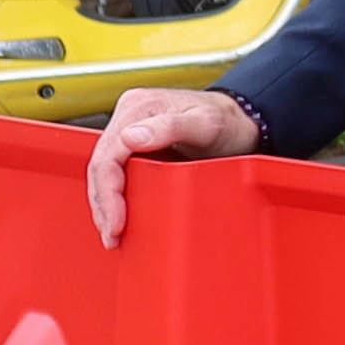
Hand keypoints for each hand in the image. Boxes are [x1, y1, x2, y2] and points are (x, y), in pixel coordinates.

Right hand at [87, 85, 257, 246]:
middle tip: (113, 237)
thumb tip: (130, 137)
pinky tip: (119, 215)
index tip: (116, 223)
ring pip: (104, 172)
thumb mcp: (207, 124)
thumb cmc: (229, 121)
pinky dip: (114, 196)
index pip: (108, 155)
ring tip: (113, 233)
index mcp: (138, 107)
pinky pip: (116, 172)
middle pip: (101, 166)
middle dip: (104, 205)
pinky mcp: (136, 145)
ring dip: (105, 204)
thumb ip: (172, 127)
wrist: (243, 121)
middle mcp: (129, 117)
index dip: (108, 193)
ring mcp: (131, 130)